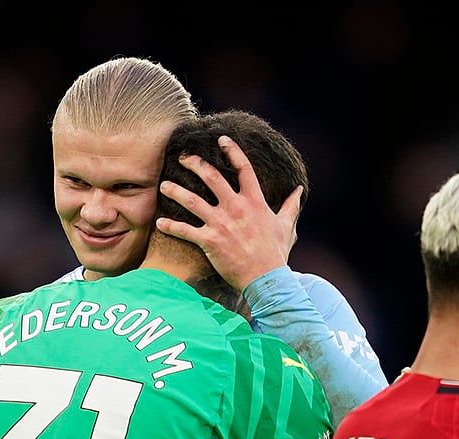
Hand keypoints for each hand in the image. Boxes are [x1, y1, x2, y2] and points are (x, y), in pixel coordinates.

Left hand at [155, 135, 301, 289]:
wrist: (266, 279)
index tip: (221, 139)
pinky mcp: (209, 241)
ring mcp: (221, 224)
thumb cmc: (276, 253)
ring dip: (175, 191)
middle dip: (195, 164)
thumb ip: (291, 205)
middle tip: (183, 157)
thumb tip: (299, 190)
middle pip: (212, 177)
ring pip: (192, 200)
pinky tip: (159, 223)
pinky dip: (170, 226)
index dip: (232, 151)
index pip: (243, 168)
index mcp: (254, 201)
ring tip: (164, 185)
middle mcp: (236, 208)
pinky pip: (184, 230)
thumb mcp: (286, 226)